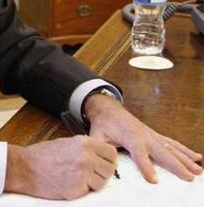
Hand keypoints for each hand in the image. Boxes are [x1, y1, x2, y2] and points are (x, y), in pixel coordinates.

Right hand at [4, 136, 117, 199]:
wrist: (26, 167)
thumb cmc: (42, 155)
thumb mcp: (66, 143)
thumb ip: (84, 148)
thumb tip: (98, 155)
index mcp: (84, 143)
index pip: (111, 152)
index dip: (109, 159)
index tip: (105, 163)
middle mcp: (86, 157)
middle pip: (110, 169)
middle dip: (103, 173)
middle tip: (92, 173)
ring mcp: (82, 173)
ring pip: (102, 183)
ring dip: (94, 183)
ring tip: (79, 178)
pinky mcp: (77, 188)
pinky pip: (89, 191)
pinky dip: (83, 190)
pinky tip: (71, 183)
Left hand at [84, 94, 202, 182]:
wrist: (108, 109)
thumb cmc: (103, 124)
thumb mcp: (96, 135)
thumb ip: (99, 147)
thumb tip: (102, 160)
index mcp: (129, 136)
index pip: (138, 153)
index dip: (145, 166)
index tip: (153, 180)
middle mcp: (143, 135)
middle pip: (161, 152)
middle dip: (175, 165)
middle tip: (188, 177)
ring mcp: (151, 135)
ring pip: (171, 148)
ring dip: (185, 159)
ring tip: (198, 170)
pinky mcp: (155, 135)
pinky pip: (172, 143)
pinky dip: (185, 150)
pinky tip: (197, 157)